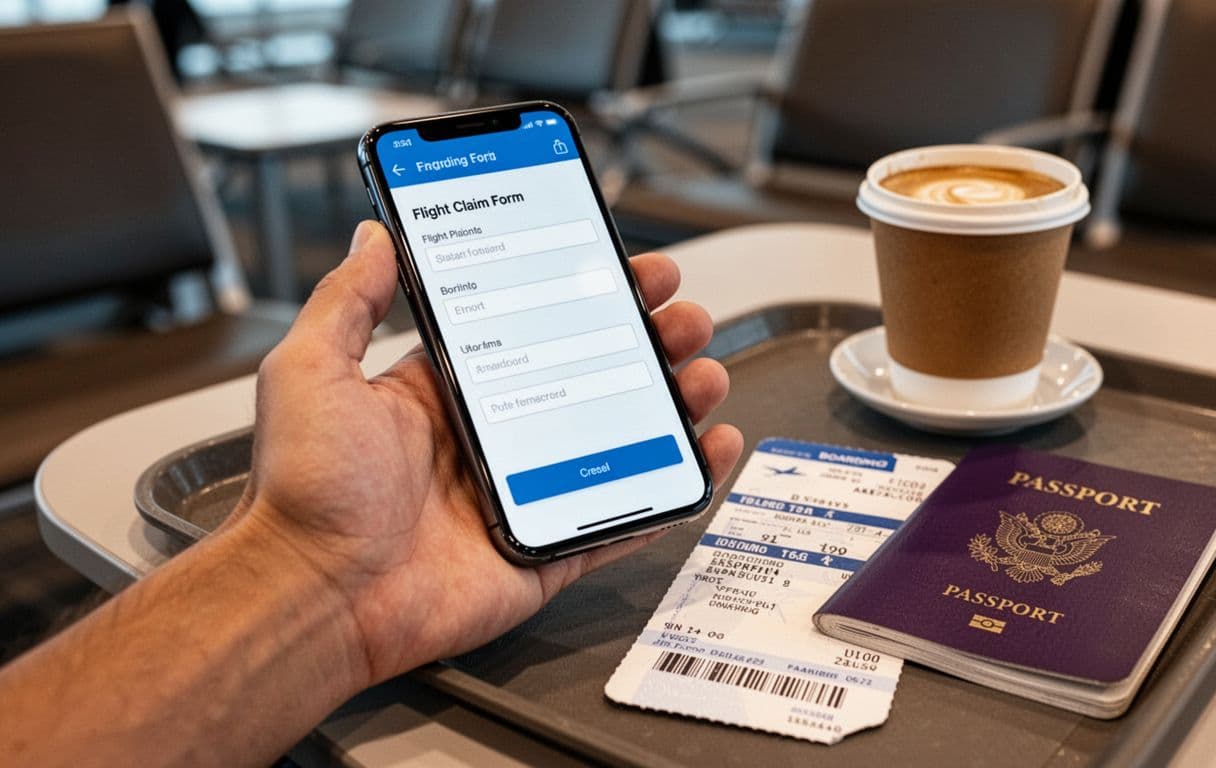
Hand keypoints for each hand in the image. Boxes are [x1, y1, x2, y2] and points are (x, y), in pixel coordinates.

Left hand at [228, 221, 742, 688]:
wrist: (316, 597)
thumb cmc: (306, 494)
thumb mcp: (313, 372)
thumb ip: (348, 301)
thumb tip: (375, 235)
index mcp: (446, 391)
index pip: (536, 328)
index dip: (589, 296)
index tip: (630, 267)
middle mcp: (494, 437)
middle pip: (595, 376)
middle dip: (648, 341)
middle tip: (683, 317)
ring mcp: (528, 493)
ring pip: (623, 440)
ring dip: (673, 403)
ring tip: (704, 374)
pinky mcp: (548, 548)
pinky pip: (626, 515)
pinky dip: (675, 488)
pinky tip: (708, 453)